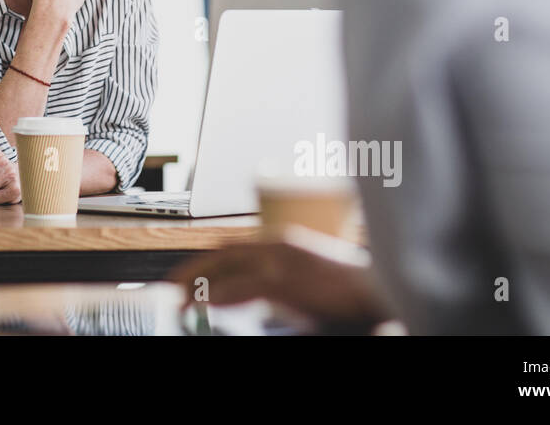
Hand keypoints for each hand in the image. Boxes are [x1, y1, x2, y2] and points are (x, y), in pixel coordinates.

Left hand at [167, 237, 387, 330]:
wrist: (379, 287)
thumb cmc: (350, 288)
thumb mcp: (309, 278)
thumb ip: (281, 283)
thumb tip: (261, 301)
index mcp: (282, 243)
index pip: (231, 249)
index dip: (205, 262)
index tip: (185, 275)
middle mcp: (277, 245)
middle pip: (222, 255)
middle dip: (194, 270)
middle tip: (170, 288)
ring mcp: (281, 261)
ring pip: (227, 270)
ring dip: (200, 284)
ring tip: (180, 300)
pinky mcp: (286, 281)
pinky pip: (243, 289)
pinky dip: (221, 297)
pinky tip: (206, 306)